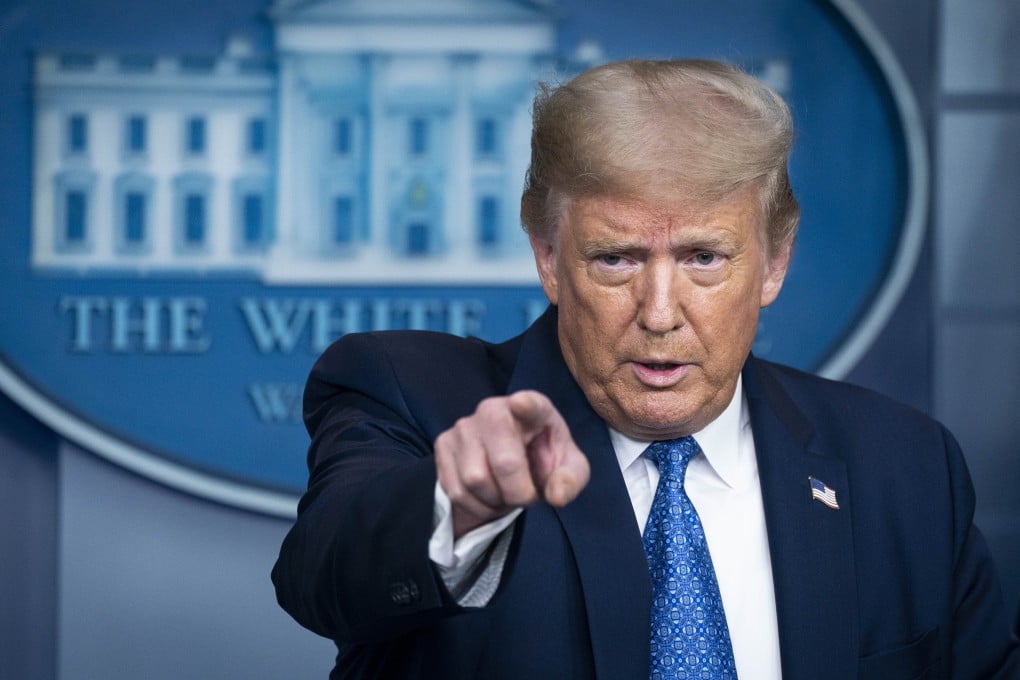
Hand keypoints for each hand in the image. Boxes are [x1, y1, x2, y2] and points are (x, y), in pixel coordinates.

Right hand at [434, 390, 590, 538]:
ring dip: (494, 501)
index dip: (526, 405)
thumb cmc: (543, 460)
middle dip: (517, 492)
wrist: (508, 467)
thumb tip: (556, 495)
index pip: (531, 404)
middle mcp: (493, 409)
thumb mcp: (569, 471)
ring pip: (475, 480)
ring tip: (504, 493)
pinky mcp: (443, 443)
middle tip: (525, 496)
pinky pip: (456, 490)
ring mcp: (464, 425)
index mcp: (533, 408)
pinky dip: (475, 506)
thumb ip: (570, 480)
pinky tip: (486, 496)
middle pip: (504, 462)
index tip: (521, 404)